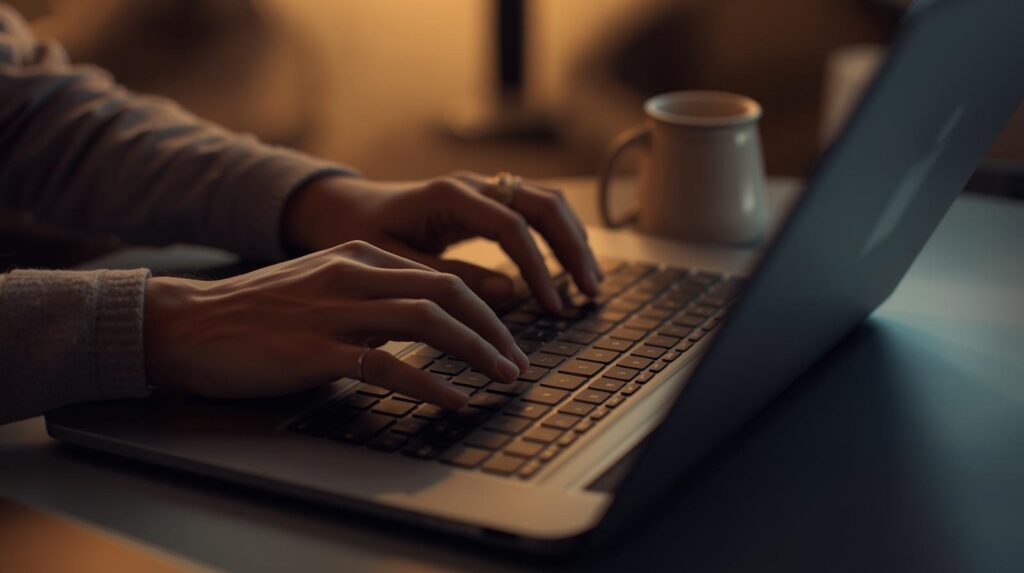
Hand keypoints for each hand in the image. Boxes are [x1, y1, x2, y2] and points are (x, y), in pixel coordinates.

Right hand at [143, 241, 529, 406]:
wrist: (189, 324)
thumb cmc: (256, 312)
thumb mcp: (321, 286)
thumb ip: (369, 295)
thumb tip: (422, 320)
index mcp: (359, 258)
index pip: (441, 275)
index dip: (485, 307)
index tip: (505, 336)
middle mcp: (353, 275)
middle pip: (447, 291)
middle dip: (493, 327)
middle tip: (517, 360)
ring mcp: (336, 311)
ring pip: (428, 321)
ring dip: (476, 351)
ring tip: (502, 378)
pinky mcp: (317, 350)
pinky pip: (388, 365)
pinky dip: (430, 383)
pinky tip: (454, 399)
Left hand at [282, 172, 603, 312]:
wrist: (342, 208)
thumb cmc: (360, 235)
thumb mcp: (394, 263)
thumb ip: (449, 278)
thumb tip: (510, 292)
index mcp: (448, 195)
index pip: (512, 226)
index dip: (538, 267)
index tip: (552, 307)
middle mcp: (472, 184)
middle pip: (543, 204)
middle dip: (573, 248)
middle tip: (590, 292)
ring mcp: (481, 188)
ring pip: (546, 202)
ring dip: (574, 239)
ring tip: (590, 284)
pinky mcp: (485, 200)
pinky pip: (534, 210)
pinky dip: (558, 236)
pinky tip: (567, 267)